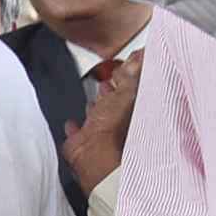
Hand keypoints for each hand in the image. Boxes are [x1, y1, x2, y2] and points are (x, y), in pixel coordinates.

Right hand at [60, 49, 139, 199]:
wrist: (94, 157)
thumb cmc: (115, 130)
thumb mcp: (126, 93)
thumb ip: (132, 75)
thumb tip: (143, 58)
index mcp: (131, 109)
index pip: (132, 88)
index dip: (130, 76)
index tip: (130, 64)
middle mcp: (118, 123)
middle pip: (116, 103)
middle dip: (112, 90)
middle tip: (112, 78)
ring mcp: (100, 134)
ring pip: (99, 116)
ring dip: (97, 107)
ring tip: (97, 95)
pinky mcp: (83, 144)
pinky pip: (78, 133)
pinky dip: (75, 127)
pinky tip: (73, 124)